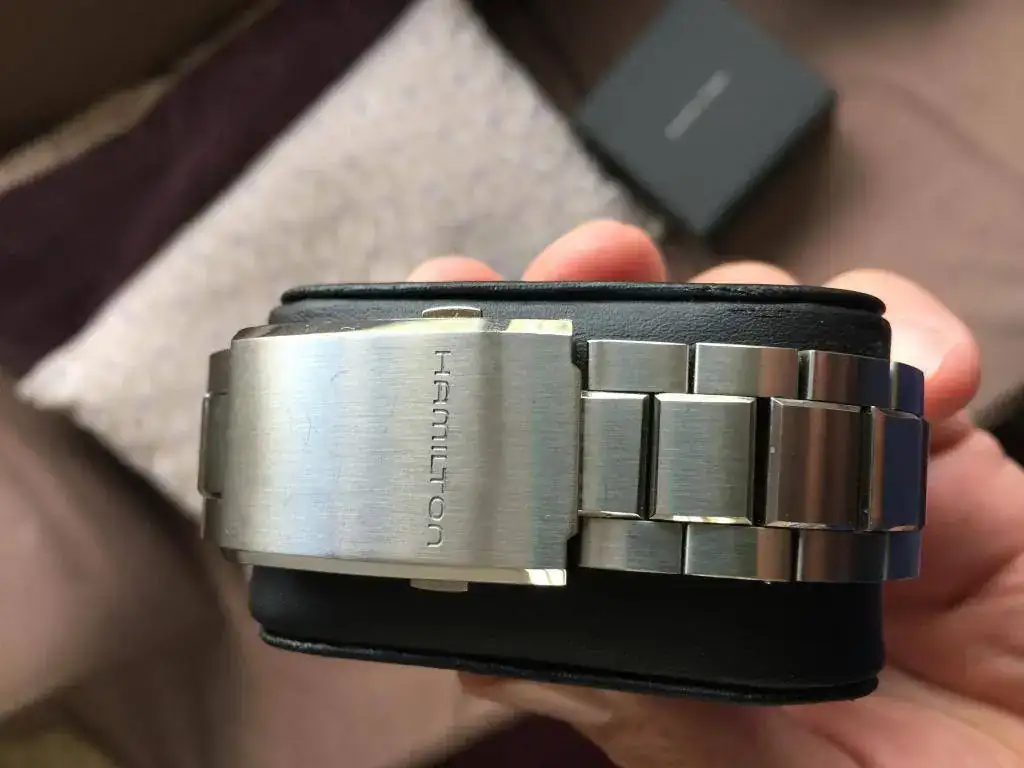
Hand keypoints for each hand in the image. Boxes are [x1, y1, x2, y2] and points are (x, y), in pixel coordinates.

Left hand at [410, 221, 1023, 766]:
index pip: (549, 473)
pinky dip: (909, 335)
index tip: (453, 311)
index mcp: (652, 594)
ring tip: (743, 307)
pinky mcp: (922, 451)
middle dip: (602, 298)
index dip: (501, 390)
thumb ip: (638, 710)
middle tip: (591, 261)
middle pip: (640, 369)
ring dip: (739, 297)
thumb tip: (491, 658)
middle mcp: (722, 516)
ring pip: (757, 332)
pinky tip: (928, 377)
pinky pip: (900, 352)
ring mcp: (820, 471)